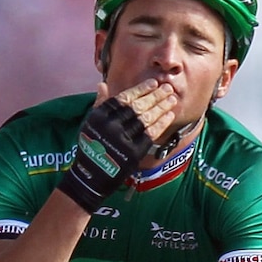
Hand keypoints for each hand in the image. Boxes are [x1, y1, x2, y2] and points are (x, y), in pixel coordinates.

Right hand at [58, 79, 176, 213]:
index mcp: (101, 116)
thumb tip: (103, 85)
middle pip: (138, 107)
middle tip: (167, 88)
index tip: (153, 83)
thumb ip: (99, 104)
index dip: (140, 89)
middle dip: (155, 96)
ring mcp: (123, 140)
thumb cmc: (91, 148)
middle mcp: (112, 126)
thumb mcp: (90, 123)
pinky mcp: (133, 153)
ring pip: (146, 119)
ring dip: (161, 107)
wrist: (91, 177)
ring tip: (172, 99)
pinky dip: (161, 124)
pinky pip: (151, 135)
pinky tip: (169, 115)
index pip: (124, 98)